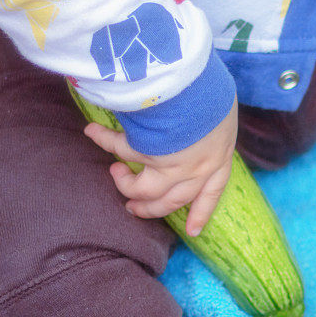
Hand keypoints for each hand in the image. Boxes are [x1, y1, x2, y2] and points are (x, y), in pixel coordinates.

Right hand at [83, 97, 237, 235]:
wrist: (196, 85)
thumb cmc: (213, 92)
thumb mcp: (223, 108)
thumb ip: (213, 123)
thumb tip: (204, 116)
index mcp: (218, 158)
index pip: (212, 193)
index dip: (201, 212)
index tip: (192, 232)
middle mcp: (196, 169)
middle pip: (171, 202)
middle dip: (150, 209)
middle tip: (132, 209)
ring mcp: (170, 165)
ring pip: (143, 190)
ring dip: (126, 185)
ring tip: (115, 173)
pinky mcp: (145, 151)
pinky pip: (121, 149)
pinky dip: (105, 139)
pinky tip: (92, 132)